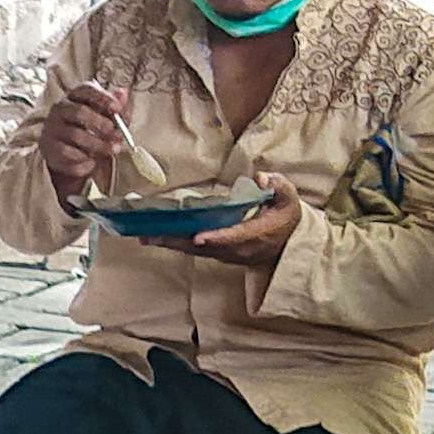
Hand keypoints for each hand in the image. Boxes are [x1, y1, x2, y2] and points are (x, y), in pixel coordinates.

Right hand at [40, 81, 132, 205]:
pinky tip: (92, 162)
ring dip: (98, 144)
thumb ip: (116, 107)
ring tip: (112, 150)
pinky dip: (83, 159)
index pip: (86, 89)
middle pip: (79, 112)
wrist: (67, 156)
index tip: (117, 108)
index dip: (103, 97)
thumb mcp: (106, 117)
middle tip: (117, 135)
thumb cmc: (89, 130)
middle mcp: (60, 109)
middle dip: (101, 124)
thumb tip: (123, 94)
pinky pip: (68, 153)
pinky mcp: (49, 148)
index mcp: (75, 96)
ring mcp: (52, 128)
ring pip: (75, 135)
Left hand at [161, 172, 302, 266]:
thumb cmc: (285, 216)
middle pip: (205, 247)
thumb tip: (261, 179)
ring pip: (195, 251)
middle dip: (179, 241)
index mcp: (257, 235)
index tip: (200, 238)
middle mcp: (238, 249)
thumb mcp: (288, 198)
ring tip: (145, 236)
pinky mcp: (218, 254)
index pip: (234, 237)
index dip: (217, 238)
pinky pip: (194, 250)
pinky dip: (175, 244)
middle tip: (152, 235)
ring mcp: (226, 254)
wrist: (287, 243)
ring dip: (171, 244)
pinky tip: (155, 238)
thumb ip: (277, 186)